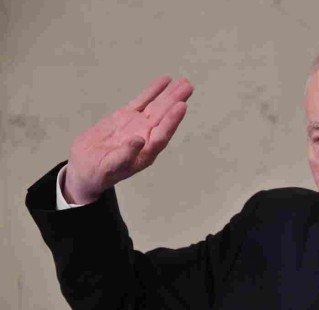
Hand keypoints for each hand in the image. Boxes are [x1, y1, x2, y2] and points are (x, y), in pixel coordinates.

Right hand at [63, 76, 193, 203]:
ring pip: (156, 107)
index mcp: (146, 152)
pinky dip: (152, 91)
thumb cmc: (98, 172)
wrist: (84, 168)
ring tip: (183, 82)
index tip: (182, 105)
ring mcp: (137, 125)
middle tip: (188, 86)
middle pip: (163, 117)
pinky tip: (165, 81)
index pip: (162, 134)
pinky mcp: (126, 117)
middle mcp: (146, 137)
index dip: (172, 120)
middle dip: (175, 101)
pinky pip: (142, 102)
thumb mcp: (110, 167)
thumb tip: (139, 140)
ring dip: (169, 94)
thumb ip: (125, 154)